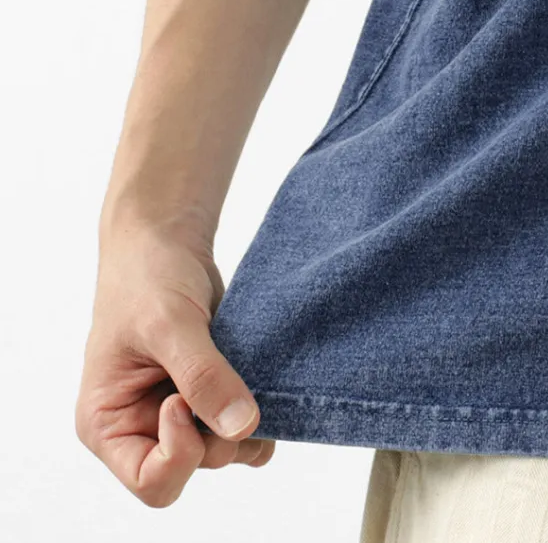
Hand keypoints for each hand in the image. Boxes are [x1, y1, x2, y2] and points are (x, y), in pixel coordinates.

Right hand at [76, 213, 275, 507]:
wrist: (166, 242)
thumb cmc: (147, 276)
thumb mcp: (170, 323)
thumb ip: (203, 375)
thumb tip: (242, 425)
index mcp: (108, 423)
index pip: (154, 481)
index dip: (182, 451)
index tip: (183, 397)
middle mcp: (142, 428)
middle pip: (197, 467)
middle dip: (220, 430)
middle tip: (227, 377)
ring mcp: (180, 414)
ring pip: (227, 450)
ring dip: (246, 421)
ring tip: (247, 373)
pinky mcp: (210, 394)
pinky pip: (244, 426)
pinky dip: (260, 408)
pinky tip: (263, 377)